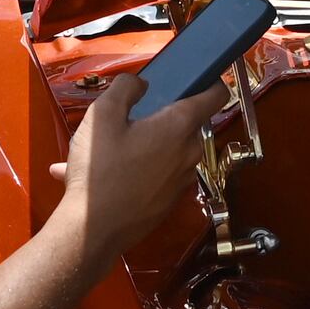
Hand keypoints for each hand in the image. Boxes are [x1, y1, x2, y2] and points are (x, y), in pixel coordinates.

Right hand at [46, 72, 228, 275]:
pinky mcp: (169, 201)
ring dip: (144, 146)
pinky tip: (100, 175)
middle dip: (162, 117)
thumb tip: (140, 84)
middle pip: (187, 123)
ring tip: (103, 151)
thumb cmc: (100, 171)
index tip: (194, 78)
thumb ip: (125, 88)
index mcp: (179, 126)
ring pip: (168, 151)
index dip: (209, 81)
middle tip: (131, 118)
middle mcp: (189, 153)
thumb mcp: (102, 115)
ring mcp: (182, 180)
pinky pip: (156, 176)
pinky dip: (135, 171)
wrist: (93, 230)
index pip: (216, 95)